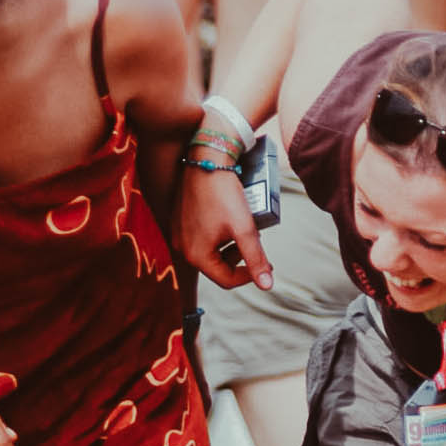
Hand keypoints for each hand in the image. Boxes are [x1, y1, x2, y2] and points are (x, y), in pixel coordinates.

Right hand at [173, 166, 273, 292]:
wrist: (206, 159)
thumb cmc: (223, 193)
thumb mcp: (244, 228)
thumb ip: (255, 258)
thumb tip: (267, 286)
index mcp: (197, 256)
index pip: (227, 280)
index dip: (250, 275)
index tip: (266, 263)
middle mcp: (183, 249)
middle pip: (217, 267)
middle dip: (239, 258)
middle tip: (255, 241)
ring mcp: (179, 235)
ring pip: (209, 252)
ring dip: (228, 247)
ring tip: (242, 229)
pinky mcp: (179, 222)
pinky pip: (200, 238)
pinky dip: (217, 236)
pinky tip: (227, 220)